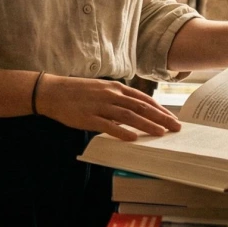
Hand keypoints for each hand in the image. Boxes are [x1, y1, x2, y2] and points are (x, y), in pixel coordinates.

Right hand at [35, 75, 181, 140]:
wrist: (53, 91)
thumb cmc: (77, 92)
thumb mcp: (101, 89)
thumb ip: (117, 98)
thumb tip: (134, 110)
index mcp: (115, 87)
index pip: (143, 99)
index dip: (159, 109)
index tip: (172, 118)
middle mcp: (111, 95)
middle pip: (141, 107)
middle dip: (161, 118)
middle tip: (175, 127)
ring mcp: (100, 106)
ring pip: (129, 116)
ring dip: (147, 125)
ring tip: (161, 133)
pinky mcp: (89, 117)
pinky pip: (108, 126)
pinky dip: (122, 132)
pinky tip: (133, 138)